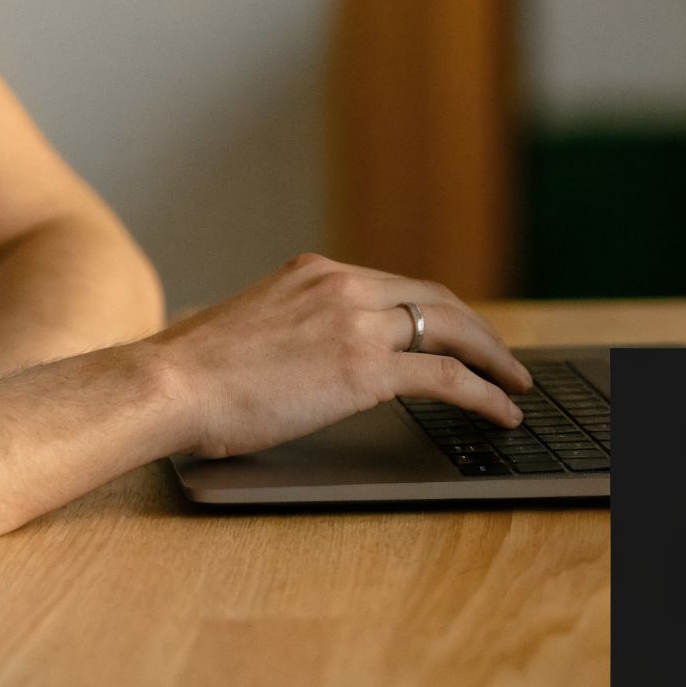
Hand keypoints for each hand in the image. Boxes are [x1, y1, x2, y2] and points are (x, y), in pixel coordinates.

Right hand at [137, 252, 531, 459]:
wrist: (168, 385)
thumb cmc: (190, 372)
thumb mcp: (248, 326)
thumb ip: (287, 328)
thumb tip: (301, 357)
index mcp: (315, 273)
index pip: (396, 287)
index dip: (436, 312)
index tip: (457, 332)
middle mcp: (344, 287)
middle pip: (437, 300)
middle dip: (478, 330)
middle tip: (503, 358)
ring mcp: (357, 324)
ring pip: (454, 331)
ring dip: (495, 359)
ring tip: (517, 386)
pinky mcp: (366, 369)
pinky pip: (447, 377)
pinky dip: (485, 393)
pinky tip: (502, 413)